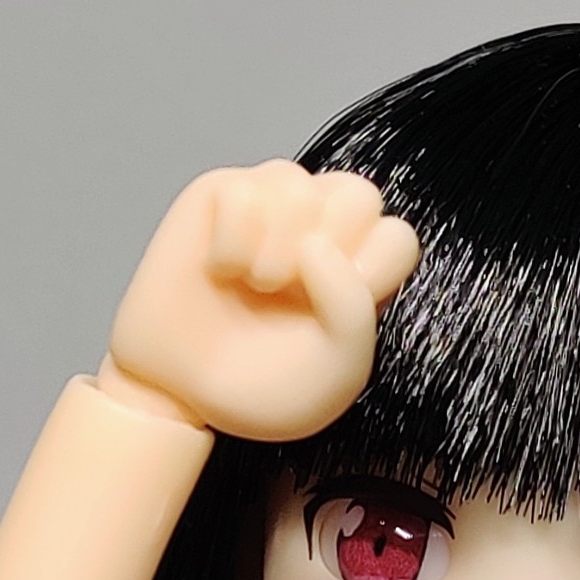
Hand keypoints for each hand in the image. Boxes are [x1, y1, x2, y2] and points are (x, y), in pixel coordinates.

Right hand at [104, 161, 419, 438]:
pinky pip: (244, 191)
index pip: (397, 237)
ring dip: (275, 250)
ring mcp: (271, 207)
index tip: (334, 317)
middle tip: (292, 292)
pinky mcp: (220, 195)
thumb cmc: (261, 387)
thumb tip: (316, 245)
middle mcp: (319, 230)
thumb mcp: (336, 371)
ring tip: (254, 285)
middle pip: (359, 194)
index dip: (370, 275)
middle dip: (330, 250)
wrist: (183, 393)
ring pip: (300, 186)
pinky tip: (221, 270)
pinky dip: (233, 240)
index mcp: (357, 273)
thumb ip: (353, 311)